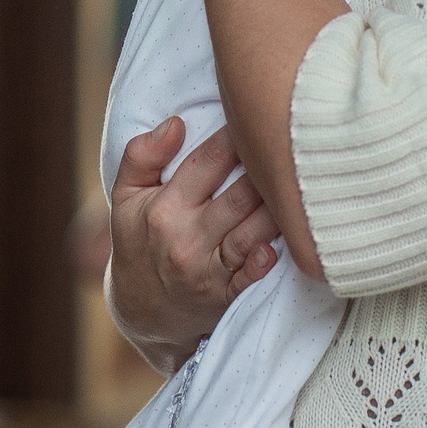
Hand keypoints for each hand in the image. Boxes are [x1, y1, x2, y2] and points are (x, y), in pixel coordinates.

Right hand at [102, 117, 284, 375]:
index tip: (257, 116)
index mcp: (164, 207)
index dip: (237, 135)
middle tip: (293, 145)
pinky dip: (268, 260)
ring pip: (253, 231)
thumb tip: (175, 123)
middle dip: (268, 168)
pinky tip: (283, 242)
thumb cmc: (139, 239)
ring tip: (302, 183)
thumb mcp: (125, 197)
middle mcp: (186, 238)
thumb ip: (142, 155)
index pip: (208, 161)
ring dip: (279, 209)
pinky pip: (252, 277)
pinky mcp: (225, 297)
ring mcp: (207, 271)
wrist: (142, 310)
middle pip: (240, 194)